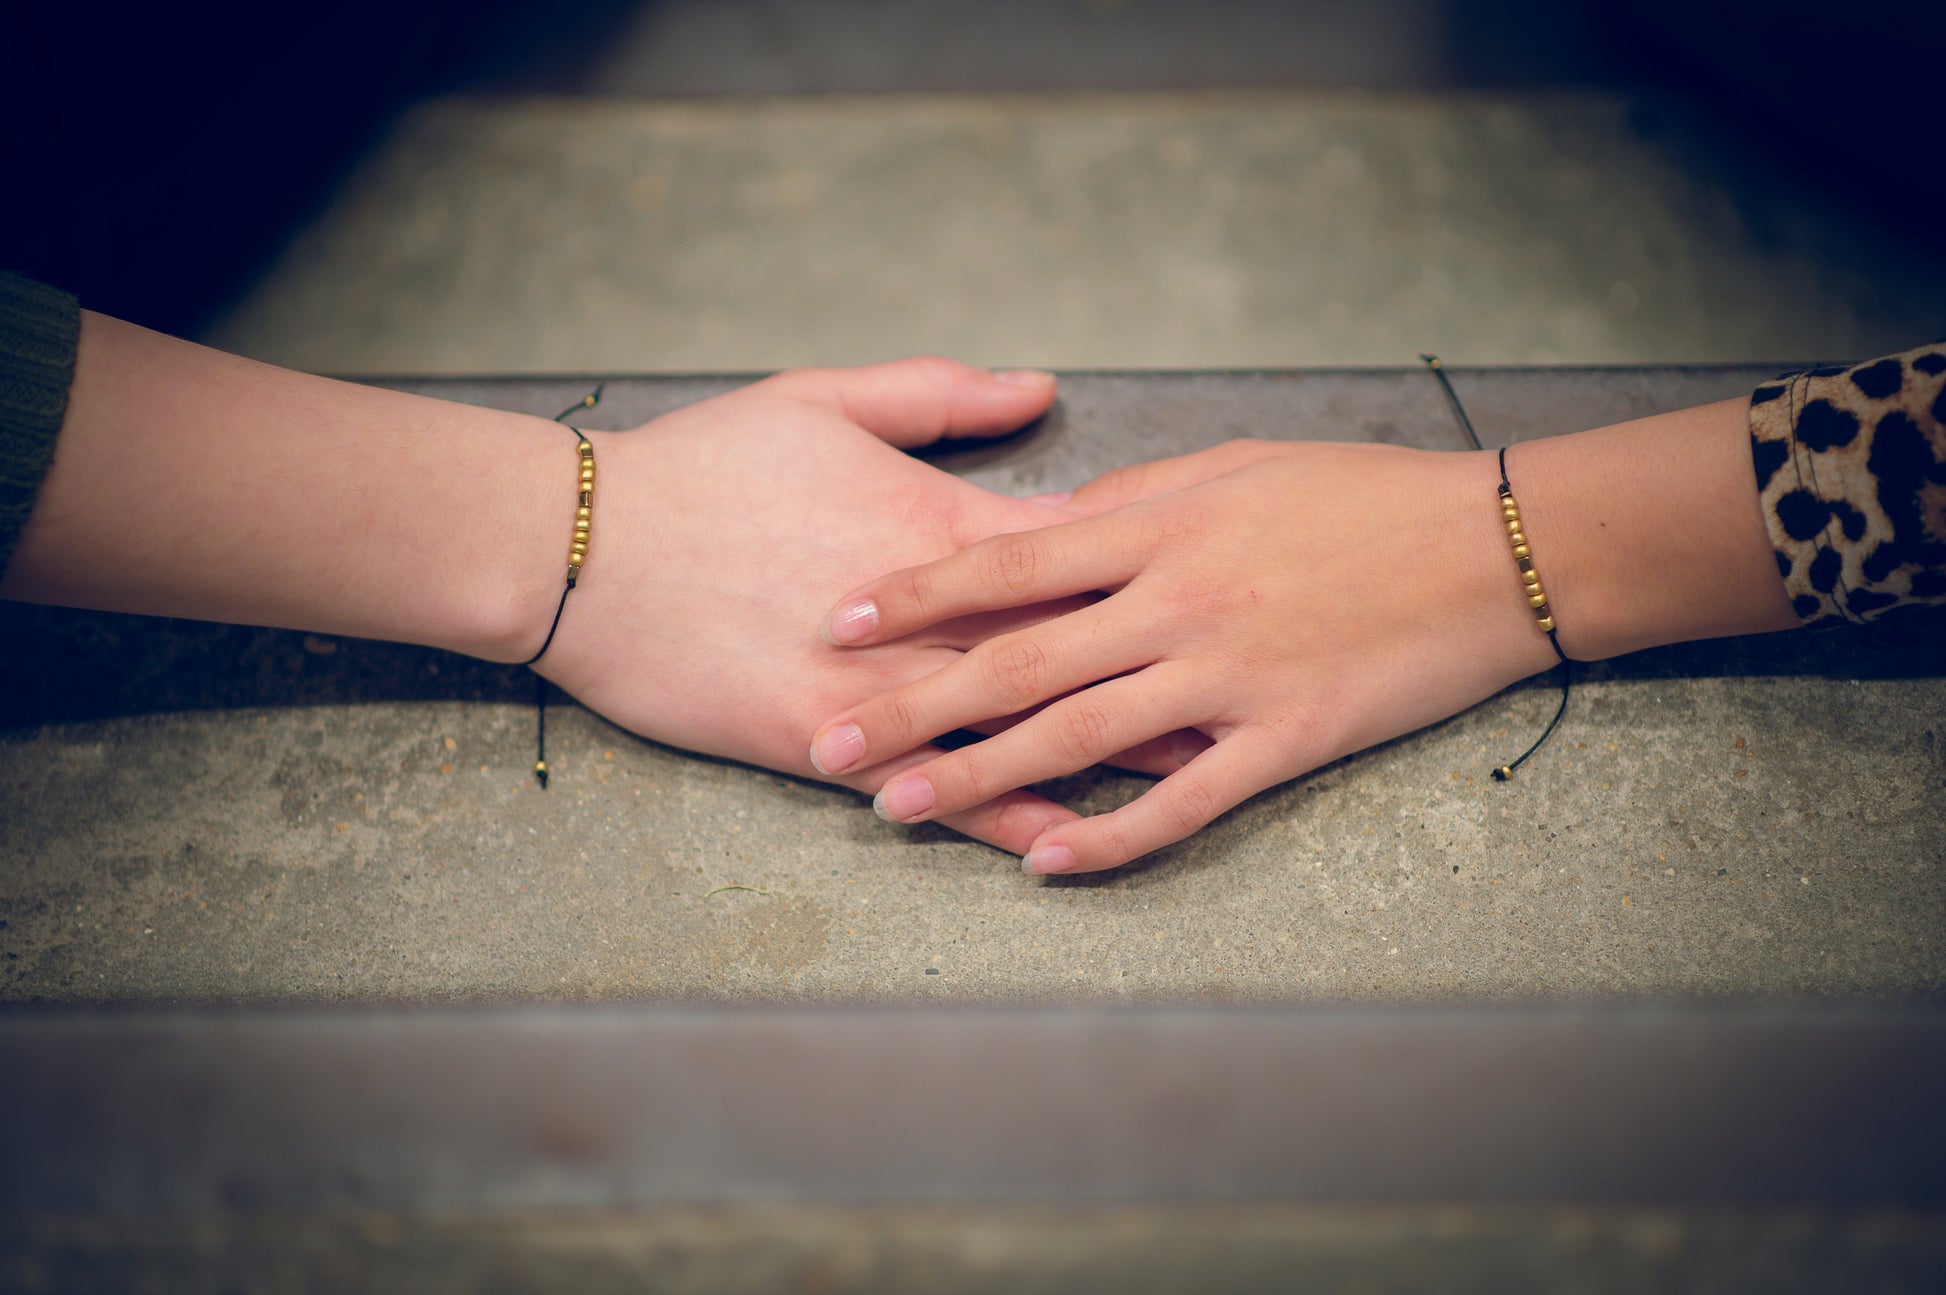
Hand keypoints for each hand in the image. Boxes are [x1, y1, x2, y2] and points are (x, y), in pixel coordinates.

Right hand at [530, 357, 1190, 853]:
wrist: (579, 552)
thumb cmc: (701, 467)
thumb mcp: (820, 399)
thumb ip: (939, 393)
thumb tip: (1040, 388)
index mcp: (935, 522)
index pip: (1076, 549)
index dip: (1162, 568)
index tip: (1238, 578)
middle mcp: (928, 613)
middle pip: (1079, 645)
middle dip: (1176, 669)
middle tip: (1270, 681)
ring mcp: (880, 688)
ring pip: (1023, 726)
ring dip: (1120, 752)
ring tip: (1212, 770)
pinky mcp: (825, 747)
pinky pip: (939, 794)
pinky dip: (1010, 820)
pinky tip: (1072, 848)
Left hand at [807, 438, 1560, 872]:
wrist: (1496, 546)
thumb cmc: (1366, 493)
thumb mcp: (1240, 465)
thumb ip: (1139, 495)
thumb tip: (1057, 528)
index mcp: (1160, 527)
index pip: (1009, 563)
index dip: (917, 594)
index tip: (841, 622)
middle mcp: (1177, 603)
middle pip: (1017, 661)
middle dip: (913, 706)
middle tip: (827, 746)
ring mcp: (1228, 677)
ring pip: (1076, 736)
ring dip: (980, 779)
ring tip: (899, 810)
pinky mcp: (1284, 739)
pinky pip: (1182, 800)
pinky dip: (1111, 835)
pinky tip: (1046, 863)